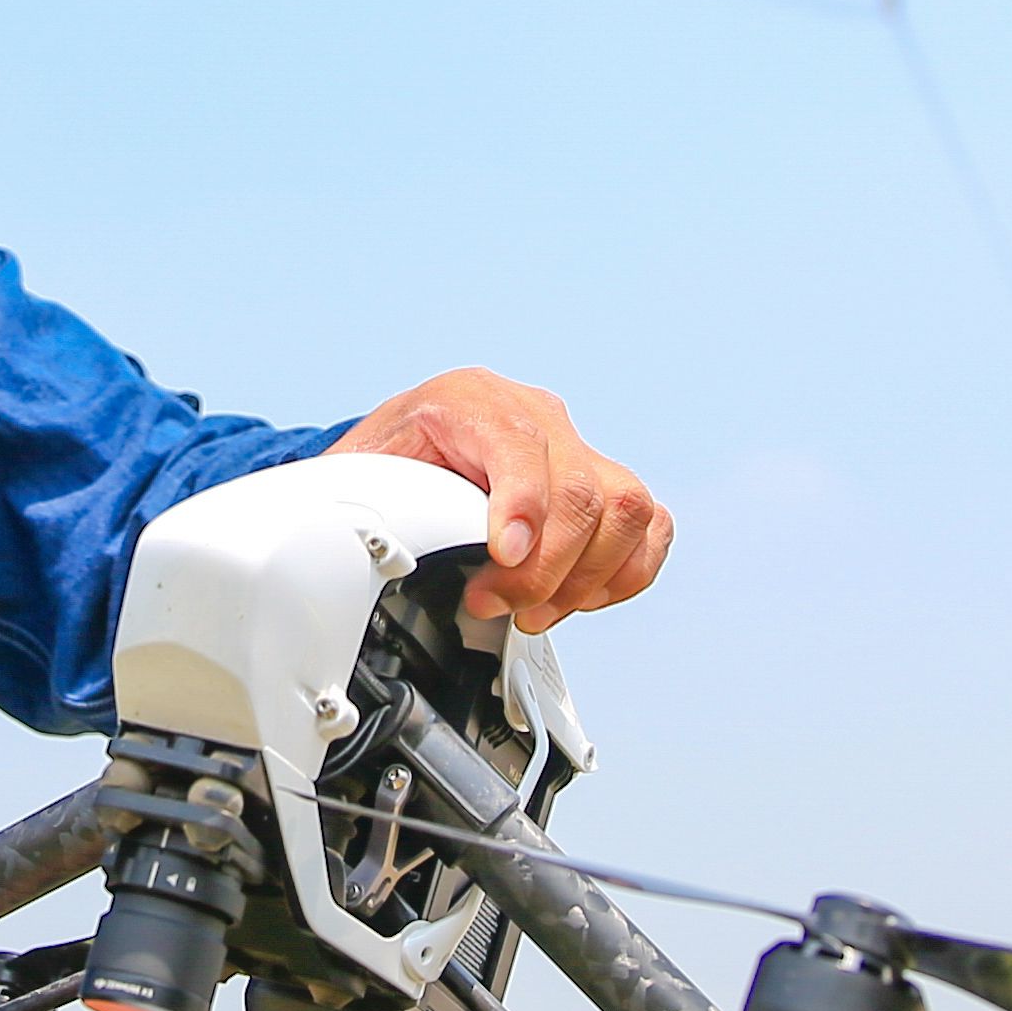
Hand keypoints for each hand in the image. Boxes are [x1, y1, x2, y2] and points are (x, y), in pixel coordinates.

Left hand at [338, 367, 670, 627]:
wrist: (415, 436)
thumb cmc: (392, 454)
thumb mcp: (362, 465)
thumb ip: (367, 496)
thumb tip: (366, 547)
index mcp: (471, 399)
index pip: (519, 444)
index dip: (523, 505)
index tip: (504, 557)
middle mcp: (537, 414)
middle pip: (579, 488)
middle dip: (545, 568)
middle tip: (500, 605)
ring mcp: (577, 445)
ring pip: (626, 506)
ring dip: (587, 577)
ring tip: (537, 611)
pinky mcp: (605, 481)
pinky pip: (649, 524)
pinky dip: (627, 571)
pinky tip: (584, 596)